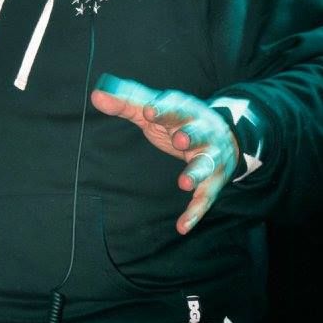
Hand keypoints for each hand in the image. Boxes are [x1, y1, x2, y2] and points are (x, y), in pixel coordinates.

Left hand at [91, 74, 238, 234]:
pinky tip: (183, 227)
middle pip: (197, 132)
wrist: (226, 134)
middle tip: (179, 139)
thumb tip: (96, 95)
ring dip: (196, 173)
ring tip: (184, 182)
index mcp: (184, 110)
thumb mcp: (155, 107)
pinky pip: (205, 198)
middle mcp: (202, 131)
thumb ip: (126, 101)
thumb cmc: (179, 119)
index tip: (149, 111)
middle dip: (189, 135)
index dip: (163, 108)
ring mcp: (210, 156)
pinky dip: (195, 212)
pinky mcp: (213, 181)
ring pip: (206, 164)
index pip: (174, 106)